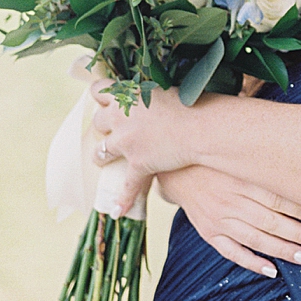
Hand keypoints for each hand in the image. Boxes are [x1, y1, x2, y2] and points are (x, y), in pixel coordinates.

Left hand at [91, 85, 200, 213]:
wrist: (202, 126)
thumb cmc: (193, 103)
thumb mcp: (166, 88)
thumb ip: (152, 94)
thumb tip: (154, 98)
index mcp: (128, 94)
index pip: (98, 90)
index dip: (100, 95)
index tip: (104, 99)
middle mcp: (120, 117)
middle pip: (98, 121)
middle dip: (103, 124)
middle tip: (112, 127)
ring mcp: (126, 142)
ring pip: (101, 151)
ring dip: (101, 155)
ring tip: (104, 159)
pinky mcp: (138, 164)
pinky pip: (127, 185)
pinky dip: (123, 199)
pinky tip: (118, 211)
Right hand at [158, 166, 300, 277]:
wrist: (177, 168)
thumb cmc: (217, 160)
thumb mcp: (240, 155)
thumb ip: (268, 163)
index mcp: (241, 179)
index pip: (278, 197)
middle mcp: (229, 200)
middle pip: (270, 221)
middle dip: (299, 234)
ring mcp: (218, 219)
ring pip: (255, 238)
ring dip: (282, 250)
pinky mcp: (208, 232)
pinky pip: (231, 252)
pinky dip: (252, 262)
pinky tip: (272, 270)